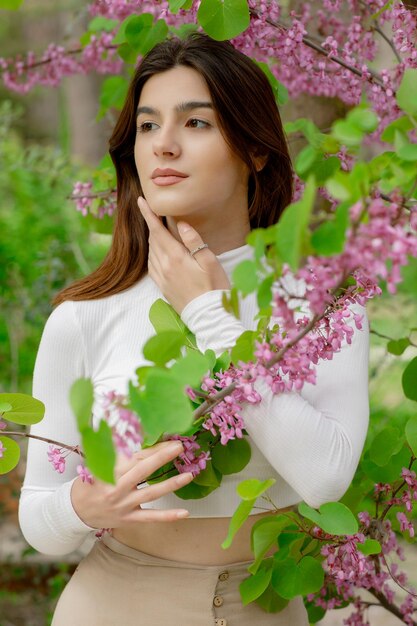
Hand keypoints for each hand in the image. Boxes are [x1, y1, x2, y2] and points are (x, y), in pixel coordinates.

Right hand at [70, 440, 192, 528]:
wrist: (74, 511)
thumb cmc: (88, 483)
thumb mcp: (96, 462)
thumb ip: (113, 448)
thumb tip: (127, 429)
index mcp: (109, 470)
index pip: (135, 455)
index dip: (153, 447)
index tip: (169, 439)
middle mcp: (117, 487)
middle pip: (144, 470)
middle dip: (162, 457)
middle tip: (179, 447)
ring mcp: (124, 504)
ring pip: (151, 493)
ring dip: (171, 484)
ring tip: (188, 475)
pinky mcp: (129, 519)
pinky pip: (150, 517)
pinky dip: (168, 516)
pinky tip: (184, 513)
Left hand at [138, 196, 230, 313]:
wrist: (208, 317)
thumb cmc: (214, 288)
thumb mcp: (210, 261)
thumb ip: (194, 241)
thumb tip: (180, 224)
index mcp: (175, 257)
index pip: (157, 230)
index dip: (148, 214)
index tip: (140, 201)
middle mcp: (164, 266)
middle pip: (153, 239)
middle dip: (152, 224)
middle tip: (155, 212)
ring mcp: (161, 278)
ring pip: (151, 252)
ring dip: (153, 239)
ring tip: (160, 231)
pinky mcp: (162, 287)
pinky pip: (152, 266)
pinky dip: (153, 254)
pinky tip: (159, 252)